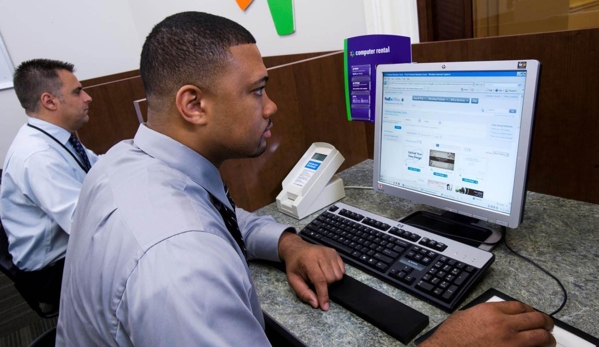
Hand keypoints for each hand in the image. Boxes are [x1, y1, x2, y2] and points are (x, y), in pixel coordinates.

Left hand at [277, 232, 344, 310]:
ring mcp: (329, 252)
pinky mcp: (334, 252)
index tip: (325, 306)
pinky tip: (326, 271)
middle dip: (325, 286)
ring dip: (332, 281)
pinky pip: (342, 269)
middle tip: (315, 282)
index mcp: (308, 261)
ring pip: (339, 275)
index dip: (323, 295)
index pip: (320, 280)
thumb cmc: (294, 265)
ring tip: (321, 276)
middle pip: (331, 279)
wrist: (297, 249)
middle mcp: (321, 254)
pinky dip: (336, 274)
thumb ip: (303, 292)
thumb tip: (316, 303)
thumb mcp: (292, 280)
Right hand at [420, 301, 555, 346]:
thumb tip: (492, 316)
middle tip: (547, 326)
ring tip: (548, 340)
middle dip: (545, 322)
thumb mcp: (465, 316)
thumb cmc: (451, 338)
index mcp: (491, 312)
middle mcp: (505, 325)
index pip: (520, 307)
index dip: (530, 310)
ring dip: (547, 338)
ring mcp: (511, 343)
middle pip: (535, 319)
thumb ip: (483, 314)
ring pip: (541, 337)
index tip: (532, 314)